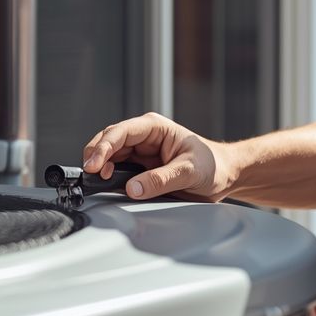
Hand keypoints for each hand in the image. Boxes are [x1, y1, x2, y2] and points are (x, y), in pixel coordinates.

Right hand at [81, 112, 236, 201]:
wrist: (225, 175)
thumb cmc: (213, 165)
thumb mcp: (189, 172)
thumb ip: (161, 180)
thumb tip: (133, 188)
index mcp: (155, 127)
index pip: (120, 132)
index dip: (103, 147)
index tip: (94, 166)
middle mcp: (144, 137)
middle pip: (109, 141)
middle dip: (96, 156)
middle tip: (90, 175)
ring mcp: (140, 152)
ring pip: (110, 155)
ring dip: (101, 167)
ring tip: (98, 182)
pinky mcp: (140, 168)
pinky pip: (118, 170)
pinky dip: (109, 177)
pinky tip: (107, 185)